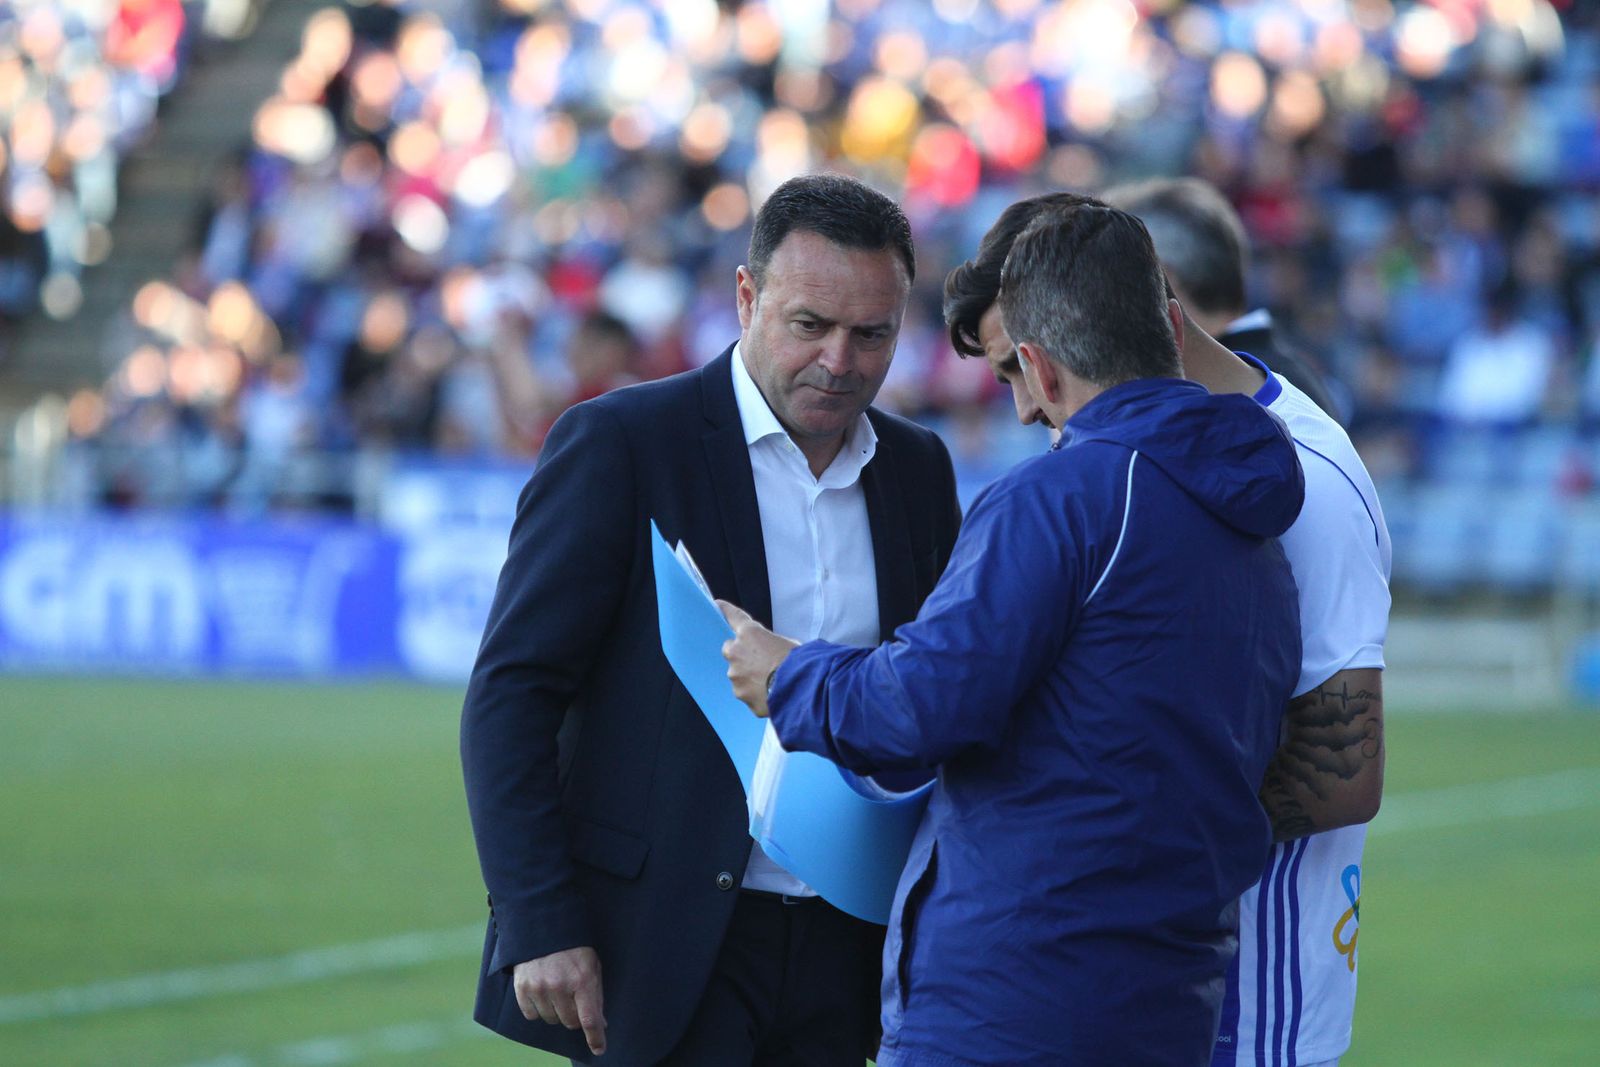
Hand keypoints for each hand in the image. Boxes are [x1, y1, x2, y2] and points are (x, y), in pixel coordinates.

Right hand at [513, 946, 606, 1055]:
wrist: (544, 925)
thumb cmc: (574, 946)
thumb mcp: (592, 966)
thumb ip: (596, 995)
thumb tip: (601, 1024)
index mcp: (582, 980)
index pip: (590, 1019)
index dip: (596, 1038)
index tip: (599, 1049)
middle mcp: (560, 987)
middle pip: (569, 1022)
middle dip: (574, 1016)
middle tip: (574, 1000)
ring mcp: (539, 988)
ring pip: (551, 1020)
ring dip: (556, 1012)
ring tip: (557, 990)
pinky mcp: (522, 987)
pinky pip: (531, 1014)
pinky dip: (538, 1009)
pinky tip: (542, 992)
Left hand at [718, 600, 798, 717]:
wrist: (800, 688)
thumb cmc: (798, 661)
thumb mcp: (788, 643)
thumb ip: (769, 644)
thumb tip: (768, 652)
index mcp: (749, 633)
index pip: (734, 617)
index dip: (725, 610)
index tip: (717, 604)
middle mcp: (736, 652)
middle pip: (731, 650)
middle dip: (740, 655)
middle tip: (759, 662)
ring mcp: (735, 675)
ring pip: (737, 674)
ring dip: (748, 676)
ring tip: (769, 683)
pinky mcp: (739, 693)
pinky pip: (745, 692)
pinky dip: (753, 693)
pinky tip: (769, 695)